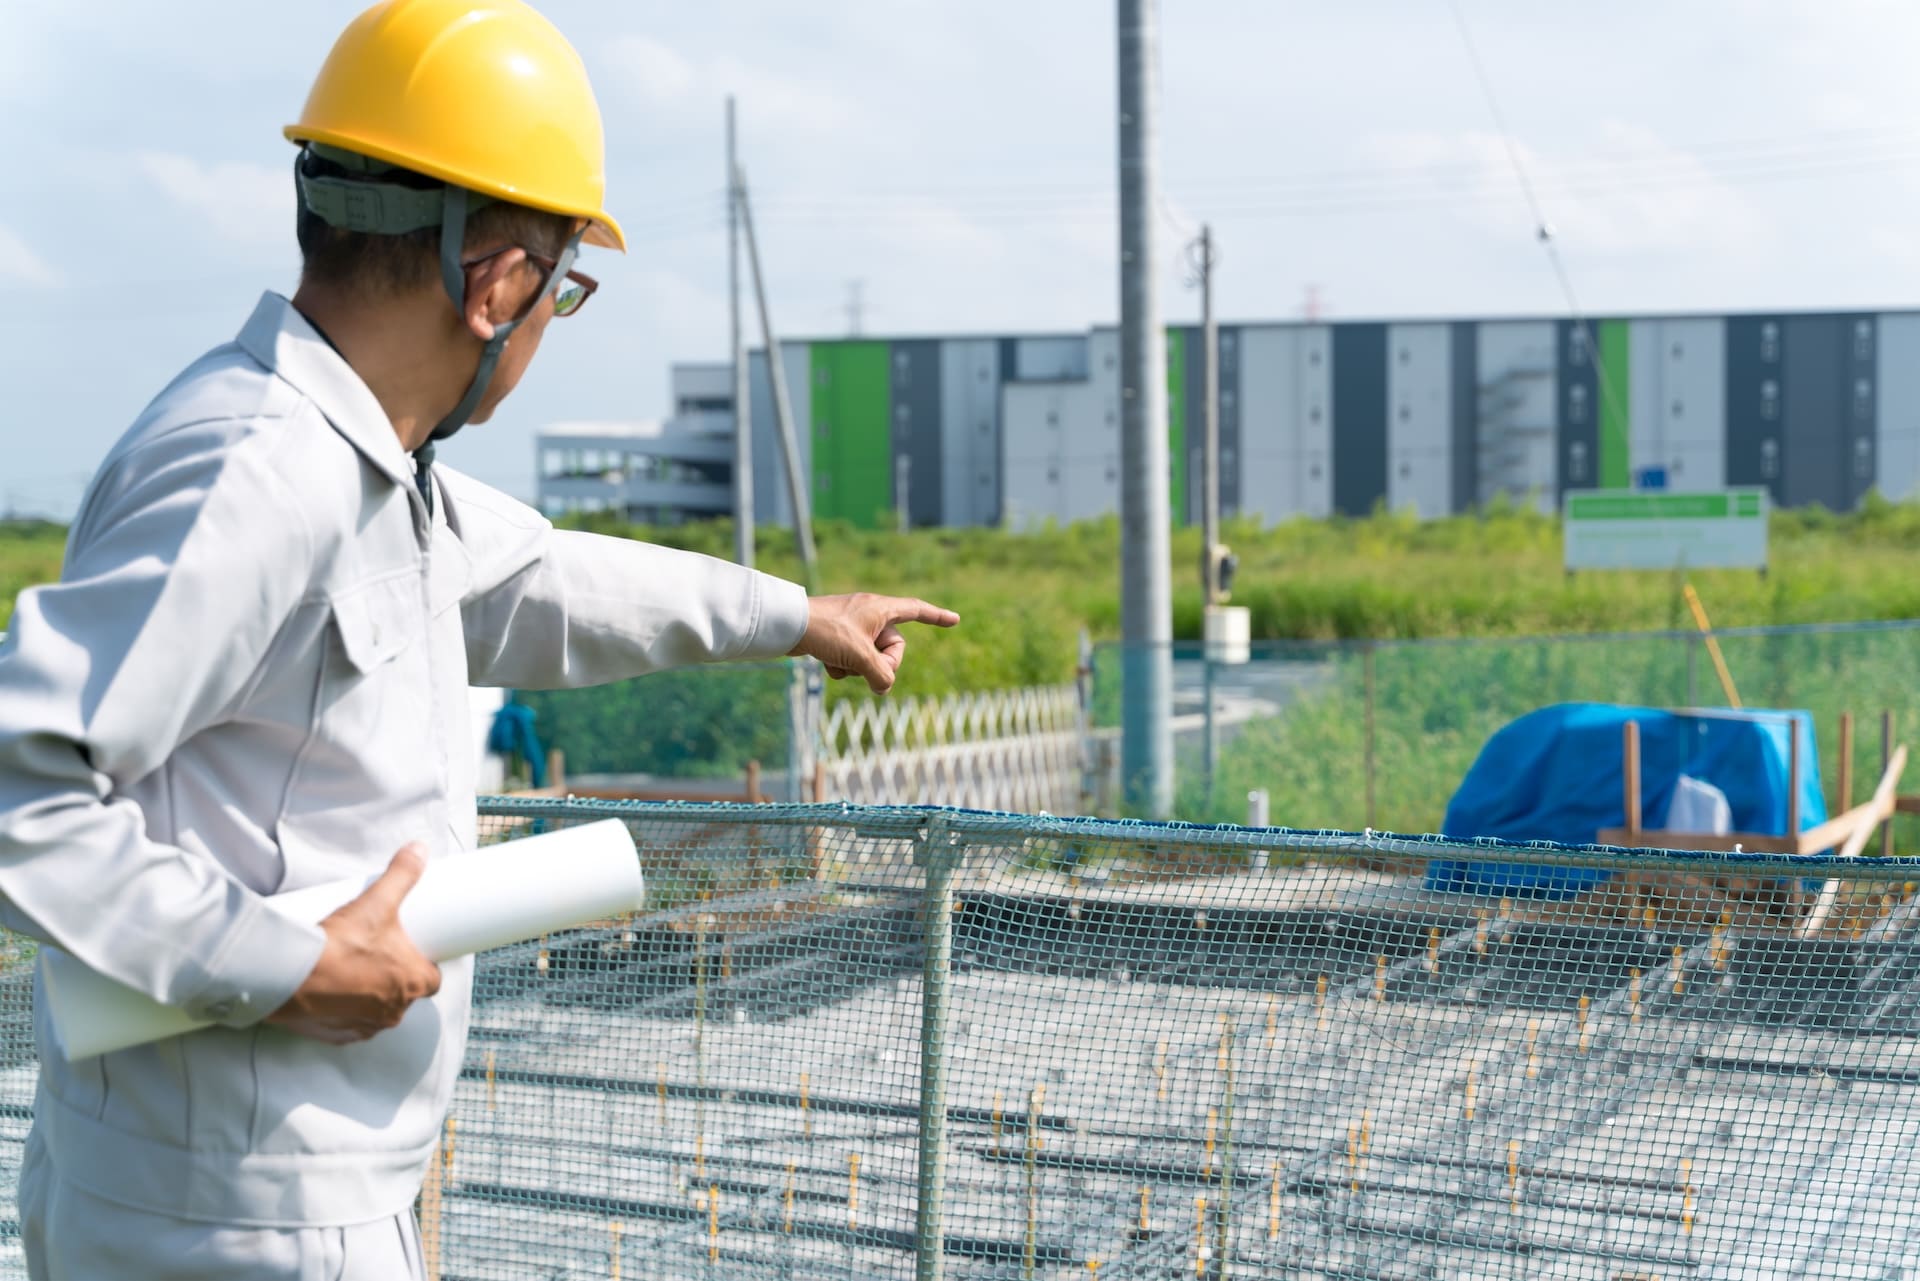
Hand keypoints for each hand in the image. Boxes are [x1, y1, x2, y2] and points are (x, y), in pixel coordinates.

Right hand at [266, 843, 441, 1044]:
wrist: (291, 977)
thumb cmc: (341, 945)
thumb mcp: (376, 902)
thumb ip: (401, 874)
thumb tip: (419, 850)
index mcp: (414, 982)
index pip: (433, 978)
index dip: (424, 964)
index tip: (411, 950)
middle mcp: (395, 1011)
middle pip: (404, 994)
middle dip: (393, 977)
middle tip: (375, 954)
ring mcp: (366, 1026)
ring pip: (377, 1011)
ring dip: (368, 996)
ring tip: (352, 970)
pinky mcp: (337, 1035)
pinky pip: (347, 1025)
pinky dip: (342, 1012)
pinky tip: (333, 994)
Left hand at [788, 593, 959, 693]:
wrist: (787, 625)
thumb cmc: (826, 631)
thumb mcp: (860, 656)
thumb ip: (881, 675)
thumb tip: (884, 686)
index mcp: (880, 608)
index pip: (917, 610)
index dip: (937, 617)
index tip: (955, 620)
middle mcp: (869, 614)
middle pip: (893, 647)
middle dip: (880, 663)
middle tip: (863, 666)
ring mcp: (852, 626)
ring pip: (870, 657)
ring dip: (857, 667)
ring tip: (838, 661)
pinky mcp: (837, 637)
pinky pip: (851, 659)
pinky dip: (841, 666)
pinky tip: (826, 662)